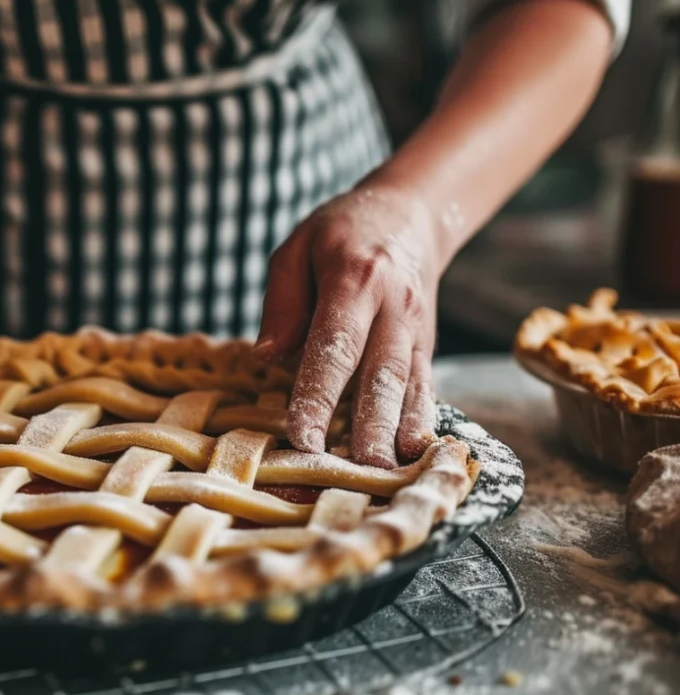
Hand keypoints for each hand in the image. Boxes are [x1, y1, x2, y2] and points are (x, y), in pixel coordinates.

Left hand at [255, 183, 441, 466]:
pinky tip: (415, 459)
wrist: (411, 215)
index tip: (301, 437)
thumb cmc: (340, 233)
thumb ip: (282, 303)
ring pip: (408, 390)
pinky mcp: (427, 349)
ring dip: (395, 437)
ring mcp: (417, 332)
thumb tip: (266, 358)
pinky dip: (420, 425)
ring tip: (384, 479)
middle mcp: (394, 309)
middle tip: (350, 476)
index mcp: (355, 280)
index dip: (317, 395)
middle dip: (365, 430)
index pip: (334, 346)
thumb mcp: (297, 248)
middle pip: (379, 377)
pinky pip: (426, 390)